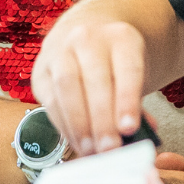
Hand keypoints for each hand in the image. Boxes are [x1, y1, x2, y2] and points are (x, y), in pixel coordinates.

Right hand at [32, 16, 146, 157]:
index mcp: (121, 37)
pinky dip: (64, 125)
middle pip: (94, 79)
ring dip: (79, 124)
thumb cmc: (114, 62)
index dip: (127, 100)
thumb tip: (142, 134)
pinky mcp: (41, 69)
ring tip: (91, 150)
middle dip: (102, 120)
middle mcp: (88, 38)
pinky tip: (76, 141)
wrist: (85, 33)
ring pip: (67, 87)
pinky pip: (50, 99)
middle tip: (109, 149)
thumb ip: (136, 103)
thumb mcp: (133, 73)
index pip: (127, 69)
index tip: (130, 129)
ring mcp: (61, 50)